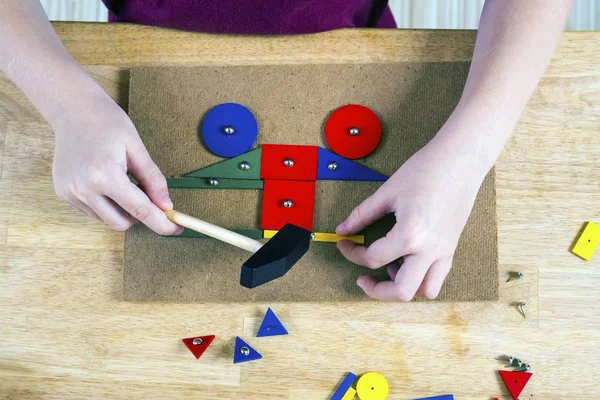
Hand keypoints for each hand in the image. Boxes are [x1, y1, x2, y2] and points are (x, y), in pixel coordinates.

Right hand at [52, 91, 182, 234]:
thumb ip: (153, 179)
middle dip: (141, 216)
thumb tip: (166, 205)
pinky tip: (106, 182)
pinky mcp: (64, 194)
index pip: (139, 210)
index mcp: (104, 174)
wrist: (72, 109)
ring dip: (123, 210)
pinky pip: (93, 211)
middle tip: (150, 197)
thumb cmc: (106, 122)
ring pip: (107, 219)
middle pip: (122, 223)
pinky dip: (107, 204)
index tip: (176, 229)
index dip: (161, 223)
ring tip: (124, 181)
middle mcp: (84, 188)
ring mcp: (71, 192)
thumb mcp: (136, 148)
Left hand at [335, 137, 484, 300]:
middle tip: (363, 277)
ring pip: (425, 291)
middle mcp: (429, 251)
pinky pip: (438, 276)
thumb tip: (342, 230)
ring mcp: (444, 252)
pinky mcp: (452, 247)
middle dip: (376, 290)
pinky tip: (408, 260)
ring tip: (390, 267)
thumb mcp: (388, 192)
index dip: (352, 253)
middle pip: (401, 292)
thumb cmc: (426, 170)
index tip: (345, 244)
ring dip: (404, 287)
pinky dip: (421, 278)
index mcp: (410, 236)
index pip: (373, 259)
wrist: (461, 159)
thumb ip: (362, 215)